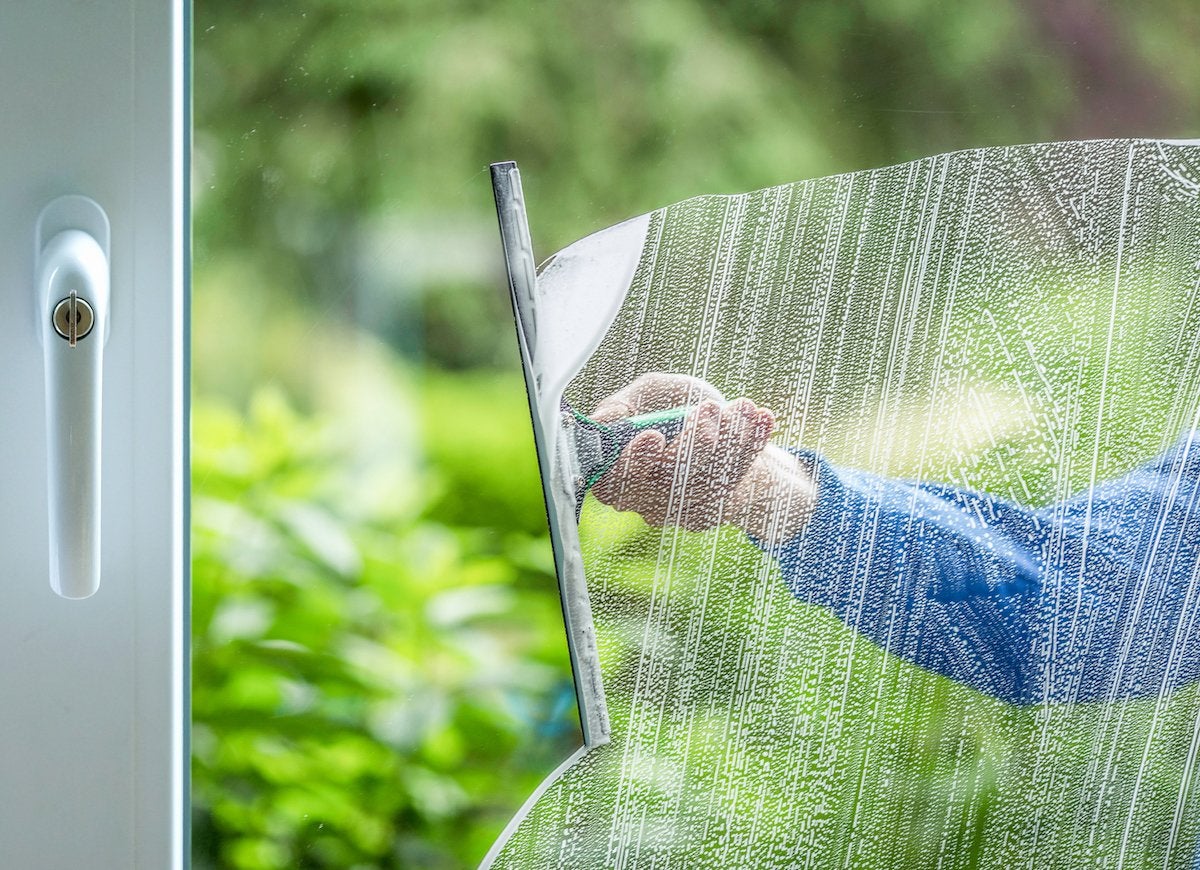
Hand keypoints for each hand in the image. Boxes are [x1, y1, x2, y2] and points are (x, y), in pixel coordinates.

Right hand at [590, 373, 814, 541]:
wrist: (720, 422)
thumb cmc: (675, 406)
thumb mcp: (650, 393)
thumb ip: (624, 403)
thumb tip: (603, 420)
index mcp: (614, 471)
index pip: (614, 482)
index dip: (633, 463)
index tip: (654, 435)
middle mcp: (640, 499)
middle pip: (666, 487)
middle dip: (695, 446)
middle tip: (711, 409)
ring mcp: (674, 511)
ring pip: (704, 486)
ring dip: (729, 442)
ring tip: (744, 406)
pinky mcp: (707, 513)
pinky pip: (731, 486)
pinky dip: (750, 448)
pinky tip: (763, 420)